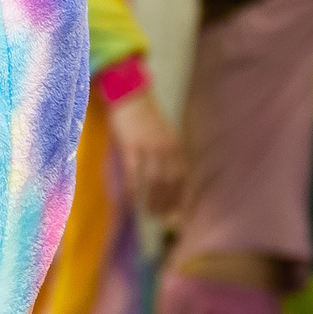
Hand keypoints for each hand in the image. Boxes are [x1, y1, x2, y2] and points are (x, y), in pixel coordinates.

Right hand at [106, 86, 184, 217]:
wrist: (129, 96)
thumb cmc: (145, 115)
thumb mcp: (164, 133)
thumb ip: (167, 152)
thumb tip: (167, 176)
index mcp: (175, 145)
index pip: (182, 176)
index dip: (181, 195)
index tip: (178, 211)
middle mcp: (165, 148)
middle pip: (170, 182)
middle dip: (167, 202)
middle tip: (162, 217)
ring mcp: (148, 148)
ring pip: (154, 181)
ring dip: (153, 200)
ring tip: (150, 212)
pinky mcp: (131, 147)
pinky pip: (133, 174)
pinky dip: (133, 190)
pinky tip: (131, 201)